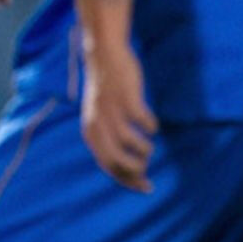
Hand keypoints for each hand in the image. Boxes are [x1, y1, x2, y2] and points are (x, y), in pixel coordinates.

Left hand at [81, 44, 155, 192]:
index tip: (146, 187)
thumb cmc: (106, 92)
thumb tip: (130, 169)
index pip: (107, 165)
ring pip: (130, 142)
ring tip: (148, 146)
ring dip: (143, 150)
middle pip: (117, 159)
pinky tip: (152, 126)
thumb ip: (108, 139)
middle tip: (146, 167)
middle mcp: (98, 123)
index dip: (127, 180)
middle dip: (136, 170)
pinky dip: (151, 127)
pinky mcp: (127, 97)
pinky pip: (144, 121)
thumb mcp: (100, 118)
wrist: (104, 54)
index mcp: (90, 131)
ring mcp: (112, 110)